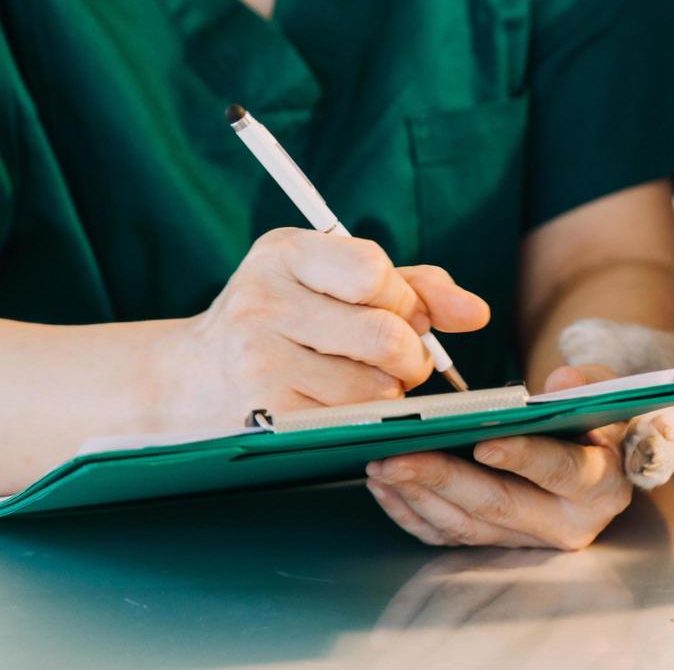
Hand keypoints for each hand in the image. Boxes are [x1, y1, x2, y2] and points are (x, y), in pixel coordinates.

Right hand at [166, 227, 489, 428]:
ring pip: (376, 387)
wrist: (194, 378)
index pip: (373, 271)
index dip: (405, 300)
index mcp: (284, 252)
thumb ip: (417, 287)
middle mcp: (263, 301)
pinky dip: (362, 419)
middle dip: (411, 355)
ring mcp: (258, 361)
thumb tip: (477, 314)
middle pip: (386, 336)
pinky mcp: (265, 414)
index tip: (400, 313)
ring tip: (357, 380)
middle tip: (398, 358)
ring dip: (387, 392)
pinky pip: (352, 423)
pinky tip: (336, 404)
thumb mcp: (338, 283)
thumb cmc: (288, 319)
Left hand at [366, 364, 633, 549]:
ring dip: (418, 496)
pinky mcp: (497, 545)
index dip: (523, 457)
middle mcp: (568, 524)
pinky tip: (385, 486)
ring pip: (465, 526)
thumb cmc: (594, 419)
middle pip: (499, 505)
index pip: (562, 471)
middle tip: (396, 456)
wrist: (593, 457)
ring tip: (381, 464)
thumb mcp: (602, 394)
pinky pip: (447, 537)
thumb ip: (588, 383)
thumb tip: (561, 381)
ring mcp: (528, 541)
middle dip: (443, 479)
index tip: (483, 443)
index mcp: (601, 486)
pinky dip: (412, 513)